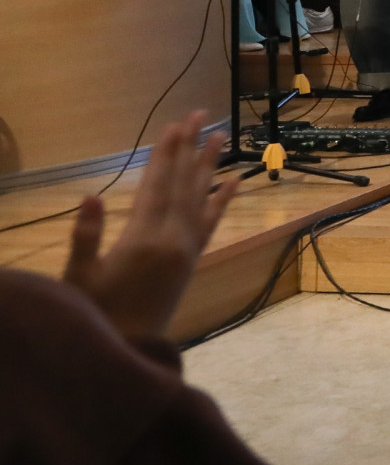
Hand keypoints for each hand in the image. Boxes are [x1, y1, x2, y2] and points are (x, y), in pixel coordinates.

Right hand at [63, 111, 238, 342]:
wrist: (129, 350)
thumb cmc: (95, 315)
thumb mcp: (79, 278)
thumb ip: (86, 236)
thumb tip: (91, 195)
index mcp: (143, 238)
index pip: (157, 185)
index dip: (165, 154)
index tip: (174, 125)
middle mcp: (173, 238)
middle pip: (182, 183)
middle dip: (188, 148)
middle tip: (199, 115)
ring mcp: (186, 248)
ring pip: (200, 197)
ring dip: (208, 165)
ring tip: (219, 136)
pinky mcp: (193, 260)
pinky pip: (212, 223)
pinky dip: (223, 200)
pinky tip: (234, 181)